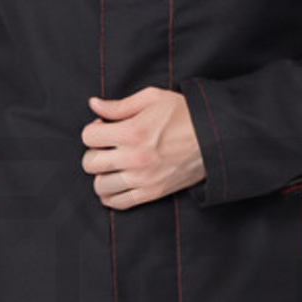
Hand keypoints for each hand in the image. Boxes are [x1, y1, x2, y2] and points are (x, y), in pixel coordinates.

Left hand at [80, 87, 206, 208]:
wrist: (214, 138)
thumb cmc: (184, 114)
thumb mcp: (152, 98)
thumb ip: (119, 105)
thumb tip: (93, 104)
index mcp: (131, 131)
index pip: (88, 137)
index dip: (93, 130)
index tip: (104, 129)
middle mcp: (133, 158)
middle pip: (89, 163)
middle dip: (94, 152)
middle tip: (107, 148)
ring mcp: (142, 179)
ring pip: (99, 186)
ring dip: (101, 175)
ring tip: (112, 167)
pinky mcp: (151, 193)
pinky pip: (118, 203)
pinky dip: (111, 195)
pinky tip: (117, 183)